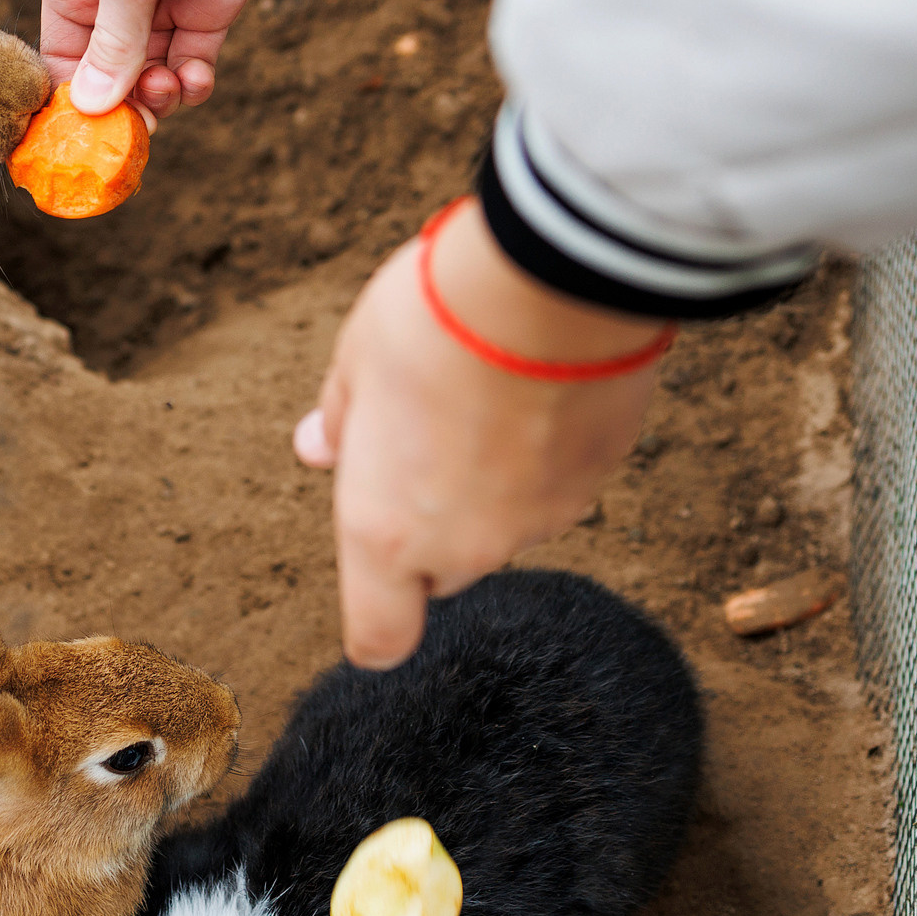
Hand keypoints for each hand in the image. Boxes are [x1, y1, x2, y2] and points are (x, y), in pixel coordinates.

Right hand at [41, 0, 367, 118]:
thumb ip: (112, 44)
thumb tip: (91, 109)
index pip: (59, 65)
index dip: (68, 108)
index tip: (81, 147)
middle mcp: (110, 1)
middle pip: (106, 82)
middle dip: (121, 111)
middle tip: (139, 130)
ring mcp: (161, 8)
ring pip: (150, 82)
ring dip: (161, 99)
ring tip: (173, 87)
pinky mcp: (207, 10)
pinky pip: (190, 66)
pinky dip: (192, 82)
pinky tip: (196, 75)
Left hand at [295, 201, 666, 667]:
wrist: (550, 280)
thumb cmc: (433, 323)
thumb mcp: (355, 364)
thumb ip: (340, 423)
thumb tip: (316, 449)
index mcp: (385, 531)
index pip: (380, 636)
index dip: (377, 625)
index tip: (376, 591)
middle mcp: (466, 545)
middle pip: (445, 570)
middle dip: (431, 528)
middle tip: (423, 444)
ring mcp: (541, 520)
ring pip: (506, 527)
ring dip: (492, 489)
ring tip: (483, 398)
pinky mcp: (600, 479)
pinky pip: (560, 486)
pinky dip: (545, 456)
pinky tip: (536, 388)